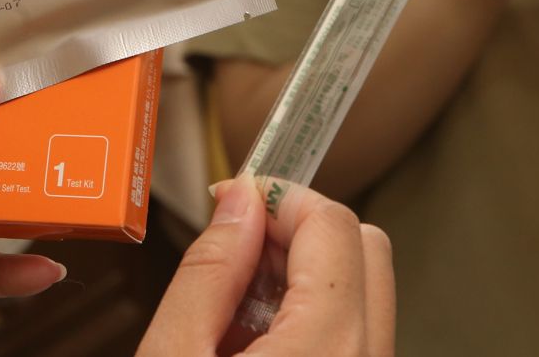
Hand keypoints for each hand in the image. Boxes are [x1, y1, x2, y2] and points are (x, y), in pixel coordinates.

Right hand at [138, 177, 394, 356]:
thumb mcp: (173, 353)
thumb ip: (209, 271)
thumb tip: (239, 201)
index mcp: (327, 347)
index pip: (332, 225)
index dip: (279, 197)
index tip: (233, 202)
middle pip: (365, 248)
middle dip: (299, 230)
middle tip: (236, 249)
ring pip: (364, 289)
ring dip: (304, 275)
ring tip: (236, 310)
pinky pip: (356, 332)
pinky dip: (311, 315)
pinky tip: (254, 343)